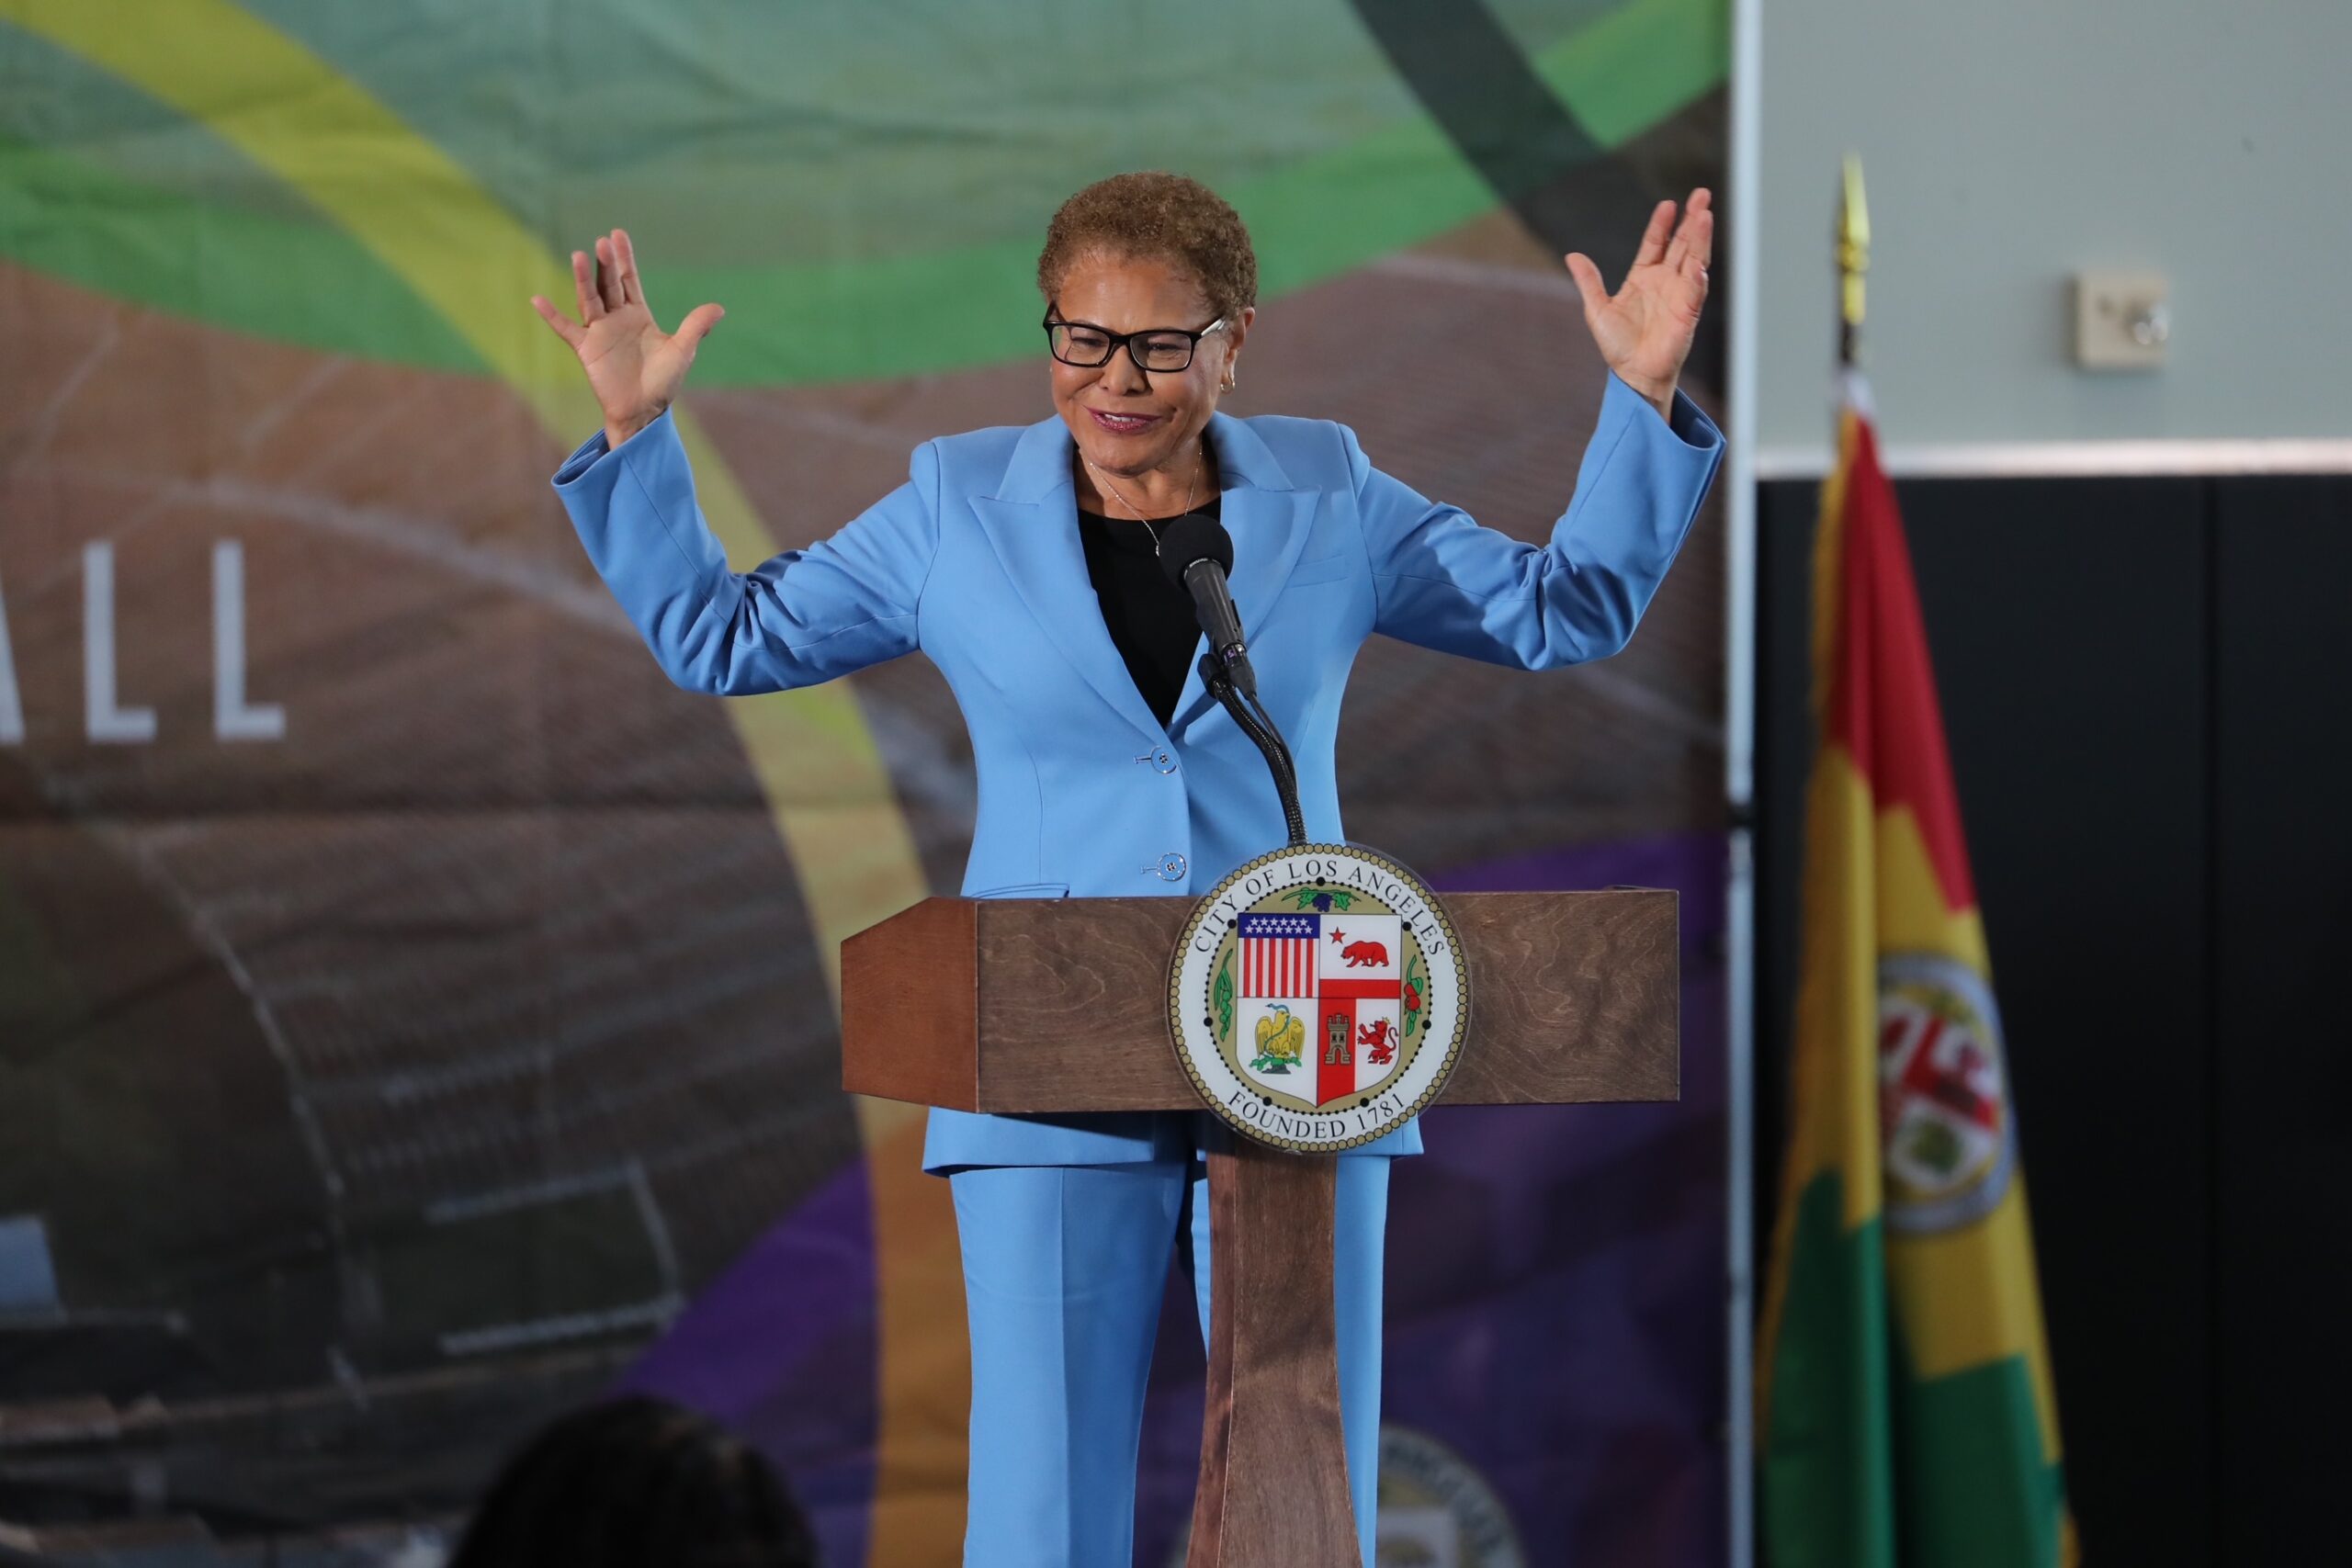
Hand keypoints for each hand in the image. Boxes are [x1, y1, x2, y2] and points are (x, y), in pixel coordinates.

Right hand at [529, 227, 724, 446]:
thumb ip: (696, 327)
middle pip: (609, 285)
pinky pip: (566, 329)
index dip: (624, 258)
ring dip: (583, 280)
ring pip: (589, 299)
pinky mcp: (586, 349)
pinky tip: (537, 299)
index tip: (617, 234)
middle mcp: (617, 318)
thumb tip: (719, 308)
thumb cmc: (663, 382)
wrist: (643, 410)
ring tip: (579, 257)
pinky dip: (551, 315)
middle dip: (606, 264)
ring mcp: (600, 332)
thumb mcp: (682, 351)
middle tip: (603, 242)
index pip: (629, 279)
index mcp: (639, 315)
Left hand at [1564, 188, 1711, 417]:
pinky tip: (1699, 266)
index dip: (1662, 224)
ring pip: (1695, 259)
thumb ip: (1589, 282)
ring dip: (1701, 238)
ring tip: (1706, 215)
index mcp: (1644, 277)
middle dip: (1692, 220)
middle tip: (1702, 195)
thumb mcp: (1597, 310)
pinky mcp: (1687, 314)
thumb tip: (1572, 256)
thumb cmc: (1618, 346)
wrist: (1632, 374)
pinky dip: (1698, 279)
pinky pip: (1695, 292)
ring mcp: (1680, 295)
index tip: (1668, 205)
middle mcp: (1666, 281)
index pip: (1656, 243)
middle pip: (1682, 244)